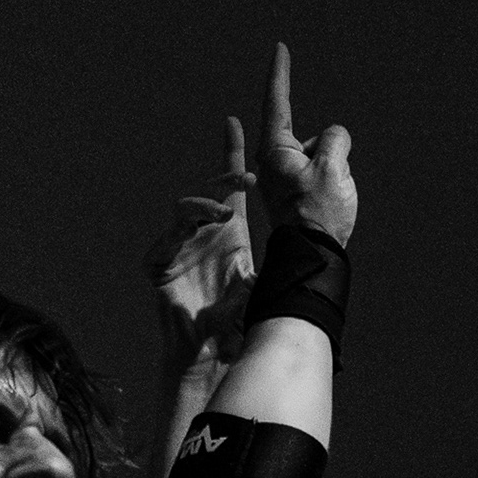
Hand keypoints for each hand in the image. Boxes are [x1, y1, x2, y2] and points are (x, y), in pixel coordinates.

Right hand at [148, 117, 257, 356]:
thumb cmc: (239, 321)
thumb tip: (317, 247)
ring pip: (184, 211)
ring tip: (226, 214)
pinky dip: (178, 237)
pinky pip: (164, 243)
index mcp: (229, 232)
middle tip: (245, 176)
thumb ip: (281, 259)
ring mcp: (180, 248)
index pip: (230, 187)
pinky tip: (195, 237)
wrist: (212, 353)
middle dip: (224, 177)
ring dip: (205, 208)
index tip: (234, 123)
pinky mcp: (159, 266)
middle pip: (208, 191)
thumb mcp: (266, 281)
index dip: (231, 155)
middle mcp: (204, 235)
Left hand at [258, 44, 357, 244]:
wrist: (314, 256)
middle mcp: (274, 161)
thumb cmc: (319, 212)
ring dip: (335, 170)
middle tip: (329, 185)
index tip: (280, 48)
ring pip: (324, 156)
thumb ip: (336, 138)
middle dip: (331, 152)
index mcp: (274, 150)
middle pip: (314, 138)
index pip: (277, 101)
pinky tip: (330, 205)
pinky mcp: (296, 192)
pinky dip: (333, 182)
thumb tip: (334, 140)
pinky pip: (324, 174)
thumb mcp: (334, 165)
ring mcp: (285, 178)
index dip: (281, 73)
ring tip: (329, 199)